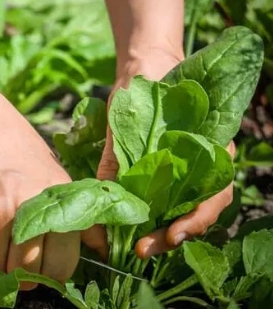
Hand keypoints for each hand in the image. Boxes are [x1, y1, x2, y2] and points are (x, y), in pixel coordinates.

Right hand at [0, 112, 79, 289]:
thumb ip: (80, 217)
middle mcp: (25, 211)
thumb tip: (101, 248)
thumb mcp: (57, 178)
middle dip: (18, 271)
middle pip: (24, 274)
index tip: (40, 266)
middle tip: (13, 253)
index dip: (49, 273)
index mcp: (56, 205)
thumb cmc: (19, 153)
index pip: (59, 267)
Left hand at [81, 50, 234, 259]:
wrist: (146, 66)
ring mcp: (187, 169)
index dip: (196, 220)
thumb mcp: (128, 116)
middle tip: (142, 250)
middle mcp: (205, 163)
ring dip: (162, 231)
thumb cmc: (146, 85)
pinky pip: (166, 200)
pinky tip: (132, 227)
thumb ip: (117, 151)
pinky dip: (152, 217)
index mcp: (211, 147)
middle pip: (200, 211)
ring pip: (184, 210)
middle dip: (173, 235)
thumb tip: (102, 192)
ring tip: (135, 246)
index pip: (215, 194)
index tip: (172, 235)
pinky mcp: (167, 173)